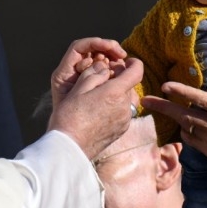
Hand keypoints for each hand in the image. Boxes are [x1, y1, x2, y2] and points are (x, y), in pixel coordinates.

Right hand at [49, 38, 141, 158]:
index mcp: (115, 92)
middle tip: (102, 80)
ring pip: (127, 99)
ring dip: (118, 95)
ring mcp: (125, 120)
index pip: (137, 71)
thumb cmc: (70, 116)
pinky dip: (116, 108)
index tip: (127, 60)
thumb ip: (94, 74)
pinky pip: (124, 112)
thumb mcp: (78, 88)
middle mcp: (124, 106)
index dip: (134, 63)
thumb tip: (105, 66)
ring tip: (98, 98)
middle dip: (120, 80)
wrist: (69, 147)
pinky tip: (99, 112)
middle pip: (130, 85)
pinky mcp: (122, 130)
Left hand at [141, 65, 206, 182]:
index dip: (181, 90)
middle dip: (162, 105)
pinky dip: (184, 132)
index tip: (165, 85)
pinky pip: (191, 140)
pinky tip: (182, 126)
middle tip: (145, 99)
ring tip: (158, 109)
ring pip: (185, 126)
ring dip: (172, 118)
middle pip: (183, 113)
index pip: (200, 99)